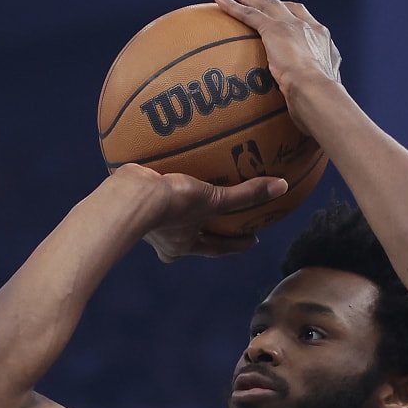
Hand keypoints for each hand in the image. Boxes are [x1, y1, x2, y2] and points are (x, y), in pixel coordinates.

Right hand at [114, 165, 286, 263]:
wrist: (126, 198)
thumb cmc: (171, 205)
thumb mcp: (214, 200)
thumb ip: (246, 195)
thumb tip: (281, 187)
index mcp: (183, 245)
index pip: (218, 248)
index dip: (236, 245)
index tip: (253, 240)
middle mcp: (165, 239)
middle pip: (193, 235)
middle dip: (207, 228)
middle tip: (225, 219)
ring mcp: (146, 223)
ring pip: (171, 215)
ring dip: (183, 205)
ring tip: (193, 189)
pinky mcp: (132, 200)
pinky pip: (152, 189)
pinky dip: (161, 179)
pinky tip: (163, 159)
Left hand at [213, 0, 342, 130]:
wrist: (318, 94)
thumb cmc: (322, 104)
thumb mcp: (321, 96)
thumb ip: (312, 96)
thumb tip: (305, 111)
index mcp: (323, 43)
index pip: (306, 23)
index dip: (293, 17)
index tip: (284, 17)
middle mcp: (309, 28)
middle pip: (285, 8)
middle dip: (270, 2)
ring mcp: (292, 26)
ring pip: (266, 5)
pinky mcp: (274, 29)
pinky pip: (248, 13)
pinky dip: (232, 5)